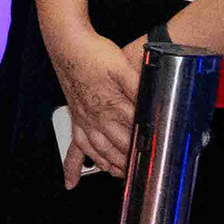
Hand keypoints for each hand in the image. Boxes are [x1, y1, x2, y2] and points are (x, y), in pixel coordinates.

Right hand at [52, 26, 142, 182]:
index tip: (156, 156)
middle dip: (130, 162)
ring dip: (109, 165)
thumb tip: (153, 101)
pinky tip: (72, 180)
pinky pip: (74, 147)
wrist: (67, 44)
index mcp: (109, 106)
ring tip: (120, 175)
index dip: (145, 146)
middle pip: (116, 148)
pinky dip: (74, 165)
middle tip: (143, 173)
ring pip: (97, 151)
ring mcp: (82, 119)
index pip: (131, 134)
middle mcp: (94, 117)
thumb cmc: (94, 53)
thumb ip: (138, 87)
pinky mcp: (75, 117)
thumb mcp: (122, 67)